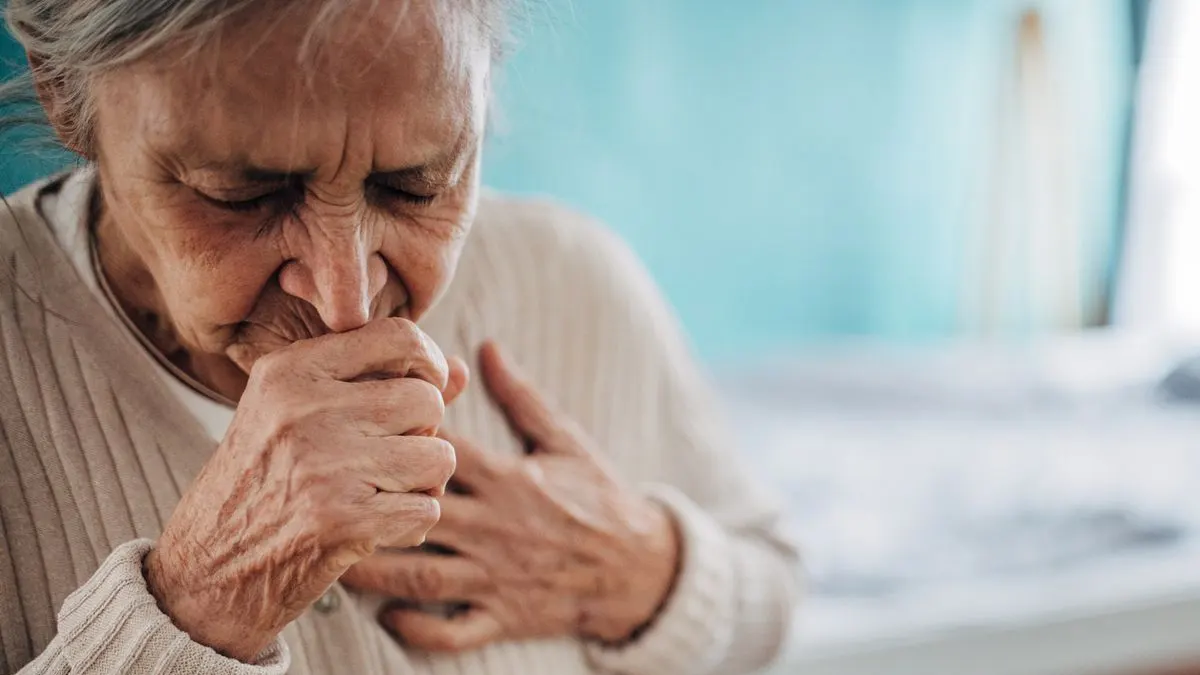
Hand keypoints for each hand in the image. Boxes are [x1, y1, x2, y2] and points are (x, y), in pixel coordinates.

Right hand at [145, 318, 466, 661]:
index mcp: (292, 371)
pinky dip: (410, 526)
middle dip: (422, 435)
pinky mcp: (341, 520)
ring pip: (438, 456)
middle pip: (427, 401)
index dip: (428, 364)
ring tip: (378, 494)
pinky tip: (371, 528)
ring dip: (422, 484)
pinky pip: (426, 510)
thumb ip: (382, 386)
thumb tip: (458, 368)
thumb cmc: (262, 486)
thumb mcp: (299, 417)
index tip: (417, 394)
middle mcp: (306, 408)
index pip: (400, 336)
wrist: (204, 572)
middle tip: (383, 461)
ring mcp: (324, 464)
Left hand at [340, 342, 680, 651]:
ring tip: (336, 558)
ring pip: (426, 577)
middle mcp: (498, 527)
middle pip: (421, 515)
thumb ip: (521, 397)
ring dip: (378, 570)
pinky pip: (455, 630)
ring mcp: (498, 576)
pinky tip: (388, 616)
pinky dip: (421, 629)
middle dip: (374, 508)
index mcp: (510, 479)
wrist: (641, 568)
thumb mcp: (566, 441)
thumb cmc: (600, 498)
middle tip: (323, 500)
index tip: (359, 430)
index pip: (446, 454)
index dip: (401, 441)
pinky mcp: (505, 615)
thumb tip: (484, 350)